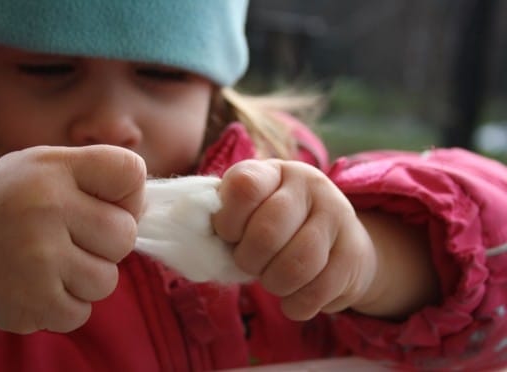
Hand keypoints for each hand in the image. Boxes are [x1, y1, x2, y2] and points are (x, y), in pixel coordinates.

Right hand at [0, 145, 144, 332]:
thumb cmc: (7, 205)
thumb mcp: (42, 168)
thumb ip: (93, 176)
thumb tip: (142, 208)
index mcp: (54, 168)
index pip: (132, 173)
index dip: (129, 195)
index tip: (106, 203)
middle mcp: (47, 208)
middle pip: (126, 235)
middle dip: (107, 243)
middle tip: (71, 239)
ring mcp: (40, 258)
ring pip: (107, 280)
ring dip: (85, 278)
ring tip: (50, 264)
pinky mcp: (33, 301)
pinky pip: (82, 312)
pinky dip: (65, 305)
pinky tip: (38, 286)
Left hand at [213, 159, 376, 319]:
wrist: (341, 242)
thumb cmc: (279, 228)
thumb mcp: (252, 212)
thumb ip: (227, 219)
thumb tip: (198, 242)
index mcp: (274, 171)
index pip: (243, 187)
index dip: (228, 221)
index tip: (229, 235)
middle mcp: (309, 185)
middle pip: (266, 233)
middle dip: (249, 260)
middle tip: (252, 263)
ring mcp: (336, 216)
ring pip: (294, 266)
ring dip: (274, 284)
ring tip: (274, 279)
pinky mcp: (354, 253)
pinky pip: (315, 293)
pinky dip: (295, 305)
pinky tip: (294, 296)